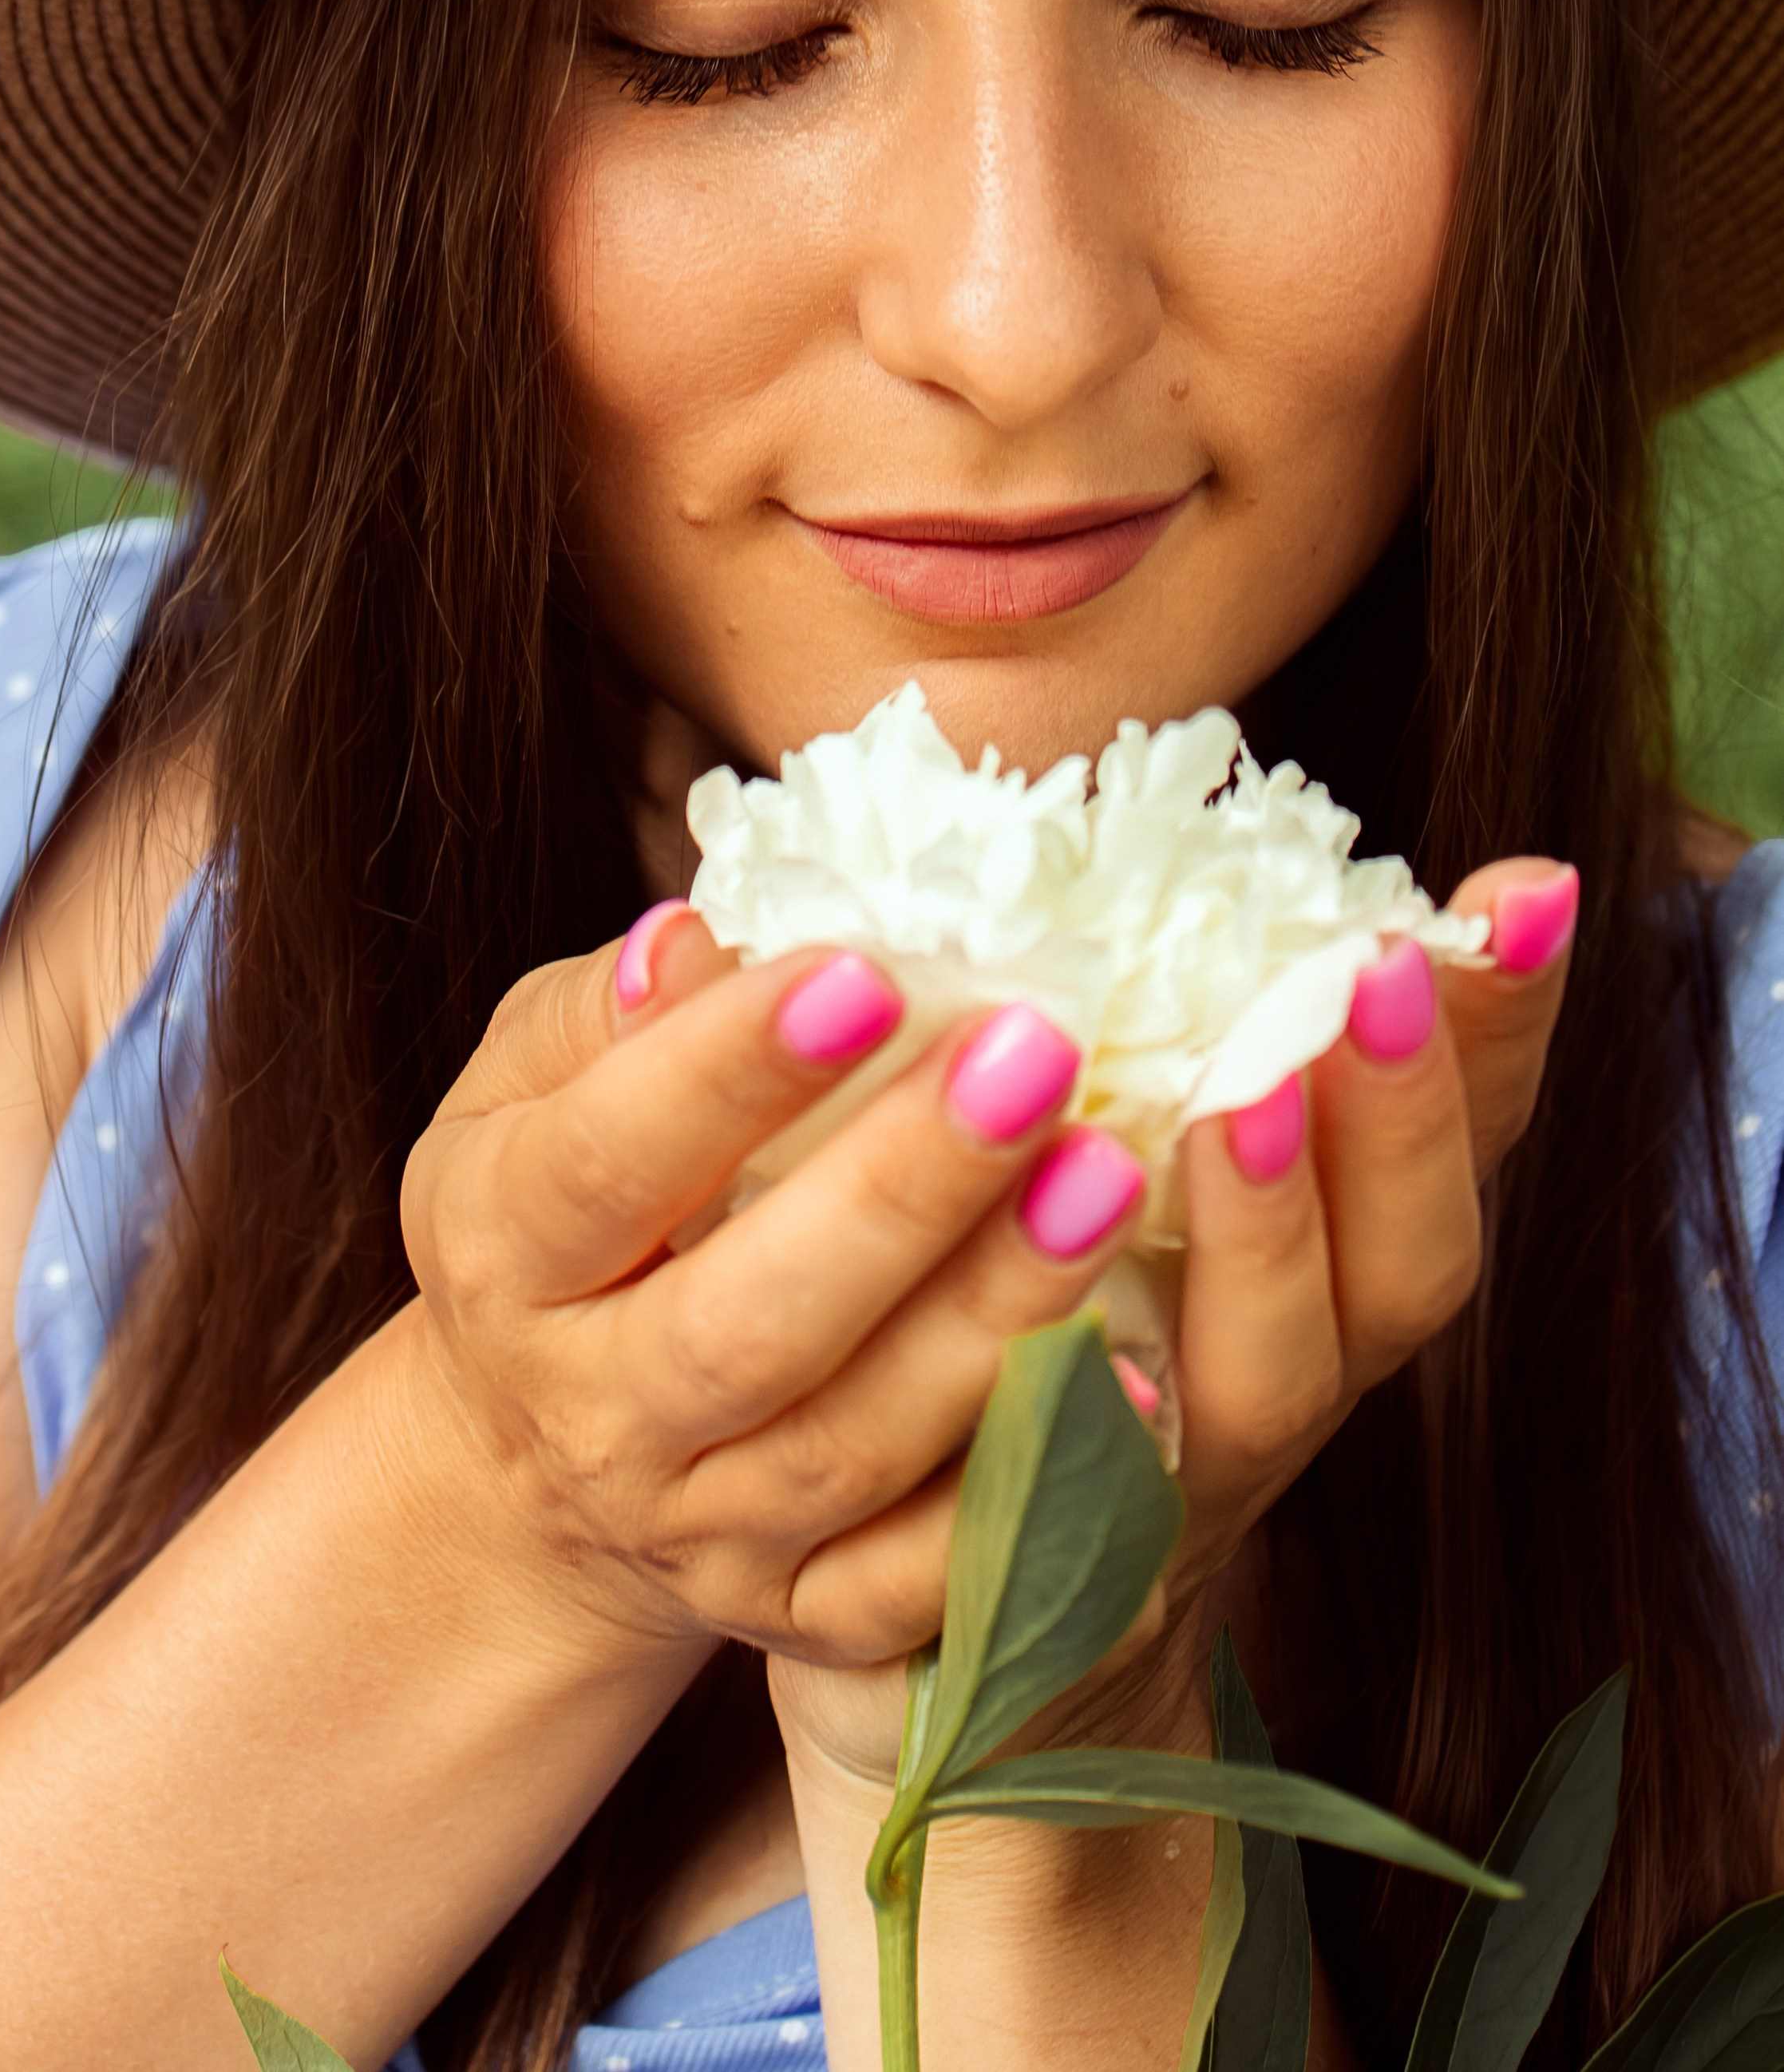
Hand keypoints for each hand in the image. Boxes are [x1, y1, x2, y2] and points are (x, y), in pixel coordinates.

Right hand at [400, 917, 1146, 1673]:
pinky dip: (1026, 1489)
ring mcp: (701, 1531)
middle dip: (901, 1192)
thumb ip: (596, 1016)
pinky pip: (922, 1579)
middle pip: (745, 1324)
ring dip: (994, 1315)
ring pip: (853, 1446)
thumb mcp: (522, 1094)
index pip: (606, 1163)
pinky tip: (1136, 1380)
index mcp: (504, 1254)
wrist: (533, 1468)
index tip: (866, 974)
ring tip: (1108, 1177)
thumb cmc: (558, 1213)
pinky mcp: (800, 1614)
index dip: (728, 1071)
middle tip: (1037, 1062)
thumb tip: (682, 942)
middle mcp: (593, 1414)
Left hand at [777, 854, 1578, 1799]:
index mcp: (1330, 1266)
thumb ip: (1158, 1027)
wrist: (975, 1641)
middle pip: (1406, 1268)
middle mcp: (1290, 1374)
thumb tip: (1156, 854)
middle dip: (1403, 1117)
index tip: (1521, 893)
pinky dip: (1085, 1402)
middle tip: (1377, 973)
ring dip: (1271, 1239)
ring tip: (1235, 1106)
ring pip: (1274, 1377)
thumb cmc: (1053, 1338)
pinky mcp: (1064, 1563)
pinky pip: (1091, 1490)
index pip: (1462, 1137)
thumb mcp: (1120, 1157)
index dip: (1501, 1025)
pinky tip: (1050, 1314)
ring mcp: (1189, 1479)